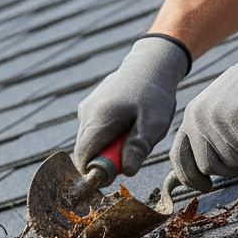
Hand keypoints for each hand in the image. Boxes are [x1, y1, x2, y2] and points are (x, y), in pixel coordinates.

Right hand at [74, 35, 190, 177]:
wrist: (149, 65)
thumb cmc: (154, 95)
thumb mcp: (154, 123)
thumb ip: (139, 148)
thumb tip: (127, 172)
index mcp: (99, 119)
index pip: (83, 157)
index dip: (96, 171)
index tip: (117, 171)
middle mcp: (86, 114)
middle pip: (85, 151)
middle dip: (106, 159)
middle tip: (132, 150)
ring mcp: (85, 109)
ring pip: (90, 141)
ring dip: (109, 146)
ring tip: (131, 132)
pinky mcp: (89, 107)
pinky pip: (93, 131)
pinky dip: (107, 135)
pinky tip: (126, 123)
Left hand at [170, 24, 237, 191]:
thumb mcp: (221, 111)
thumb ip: (209, 135)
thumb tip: (203, 172)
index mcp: (190, 117)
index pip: (179, 157)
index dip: (191, 178)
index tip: (205, 186)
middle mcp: (198, 119)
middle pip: (210, 167)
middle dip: (234, 167)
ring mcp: (218, 121)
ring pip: (236, 162)